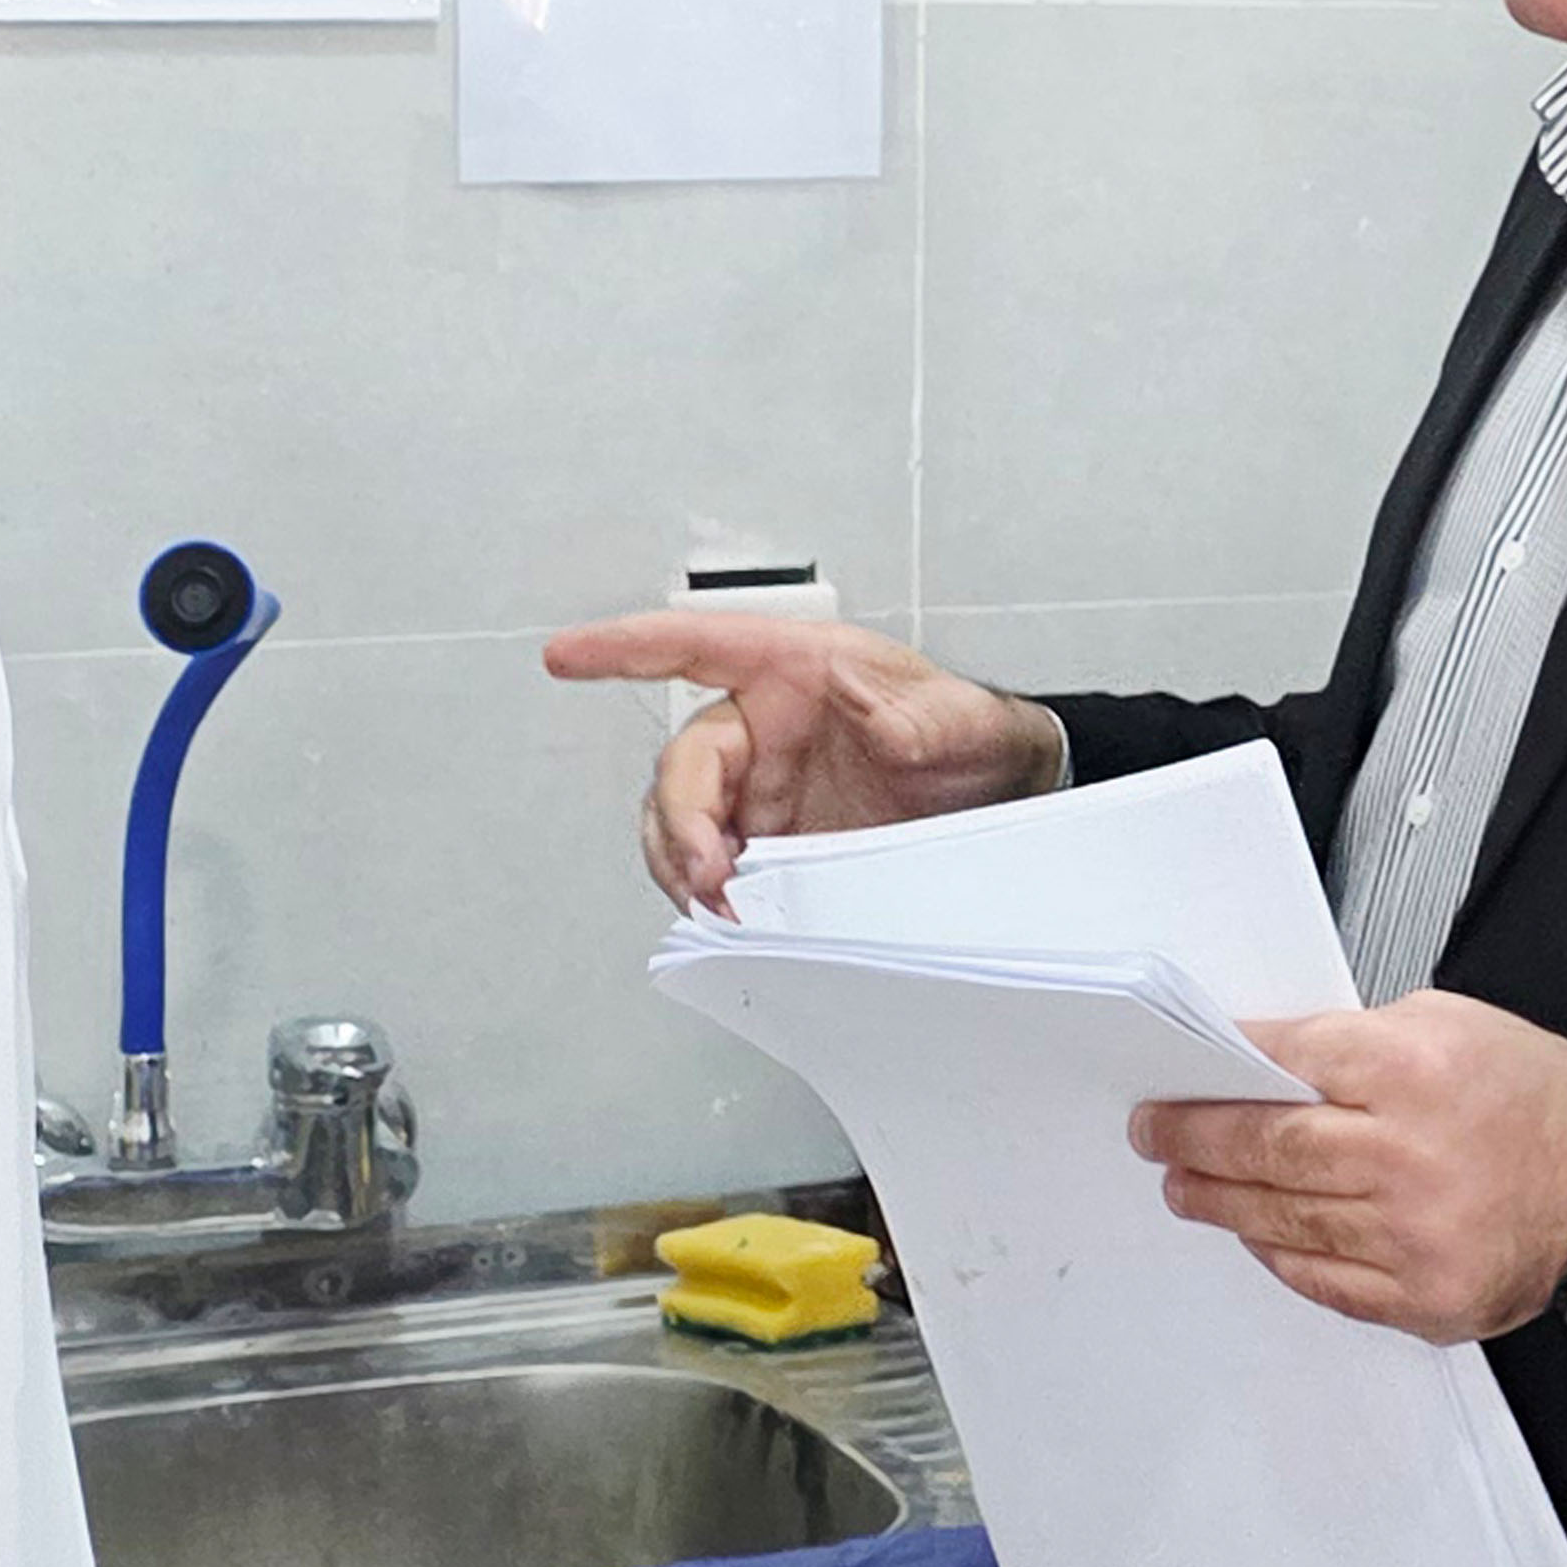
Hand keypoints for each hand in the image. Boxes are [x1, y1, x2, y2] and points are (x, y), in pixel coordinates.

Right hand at [535, 611, 1065, 910]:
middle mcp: (760, 728)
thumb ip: (914, 713)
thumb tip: (867, 704)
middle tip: (711, 870)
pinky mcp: (769, 844)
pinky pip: (712, 866)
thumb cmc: (971, 734)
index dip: (623, 648)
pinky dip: (709, 894)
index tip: (565, 655)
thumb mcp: (956, 715)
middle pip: (682, 766)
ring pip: (679, 822)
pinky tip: (735, 919)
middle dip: (679, 820)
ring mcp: (759, 790)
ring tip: (722, 906)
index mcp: (788, 670)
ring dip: (684, 865)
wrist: (1001, 799)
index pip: (691, 648)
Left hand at [1131, 994, 1566, 1345]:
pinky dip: (1277, 1254)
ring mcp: (1414, 1234)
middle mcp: (1409, 1155)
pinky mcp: (1424, 1295)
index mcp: (1414, 1070)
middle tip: (1157, 1135)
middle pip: (1266, 1147)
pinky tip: (1254, 1232)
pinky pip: (1322, 1278)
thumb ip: (1352, 1043)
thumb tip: (1259, 1068)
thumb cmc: (1531, 1096)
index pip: (1282, 1064)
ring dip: (1220, 1201)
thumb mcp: (1447, 1024)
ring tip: (1187, 1186)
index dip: (1216, 1073)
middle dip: (1194, 1139)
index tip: (1176, 1080)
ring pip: (1283, 1218)